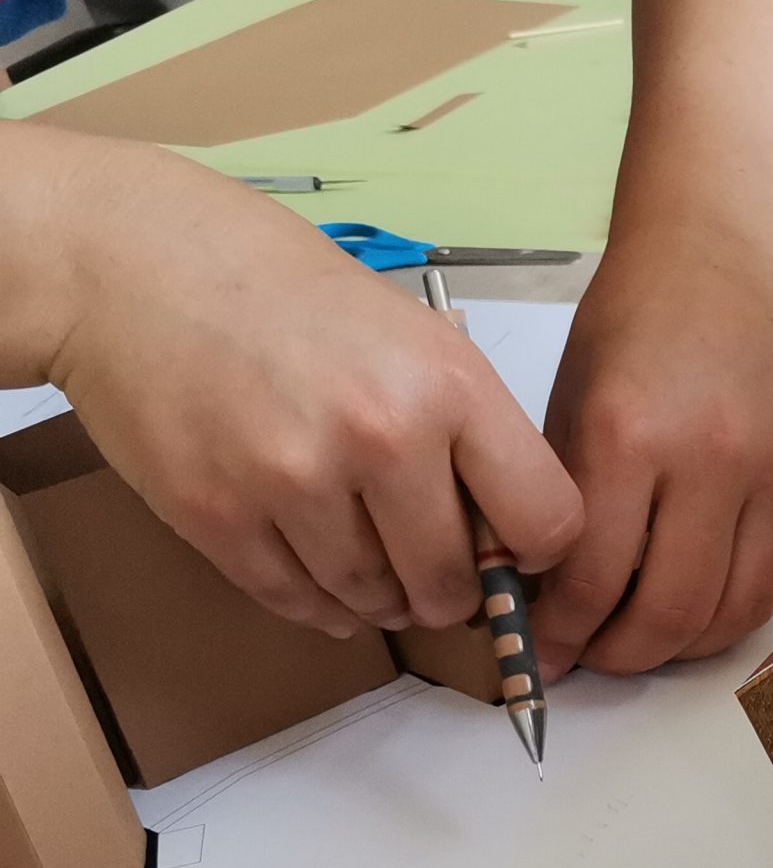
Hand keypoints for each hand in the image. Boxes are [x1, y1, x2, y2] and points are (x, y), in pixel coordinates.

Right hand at [43, 139, 579, 638]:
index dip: (537, 551)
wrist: (133, 262)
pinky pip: (296, 601)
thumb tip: (507, 540)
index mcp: (447, 387)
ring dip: (385, 601)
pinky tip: (327, 580)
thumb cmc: (285, 292)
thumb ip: (467, 433)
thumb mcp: (414, 335)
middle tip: (440, 576)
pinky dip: (321, 605)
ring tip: (379, 570)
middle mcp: (379, 439)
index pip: (545, 522)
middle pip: (454, 581)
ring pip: (374, 601)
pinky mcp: (217, 517)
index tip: (515, 549)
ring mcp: (293, 483)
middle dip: (454, 592)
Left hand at [530, 255, 772, 678]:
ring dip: (683, 647)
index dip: (561, 634)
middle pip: (672, 610)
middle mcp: (710, 459)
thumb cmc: (629, 329)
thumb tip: (545, 604)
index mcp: (628, 435)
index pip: (594, 579)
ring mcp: (772, 473)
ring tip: (646, 641)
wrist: (717, 267)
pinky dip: (737, 616)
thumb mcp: (568, 409)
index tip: (541, 652)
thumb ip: (565, 508)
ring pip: (735, 611)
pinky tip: (699, 612)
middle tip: (593, 657)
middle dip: (621, 654)